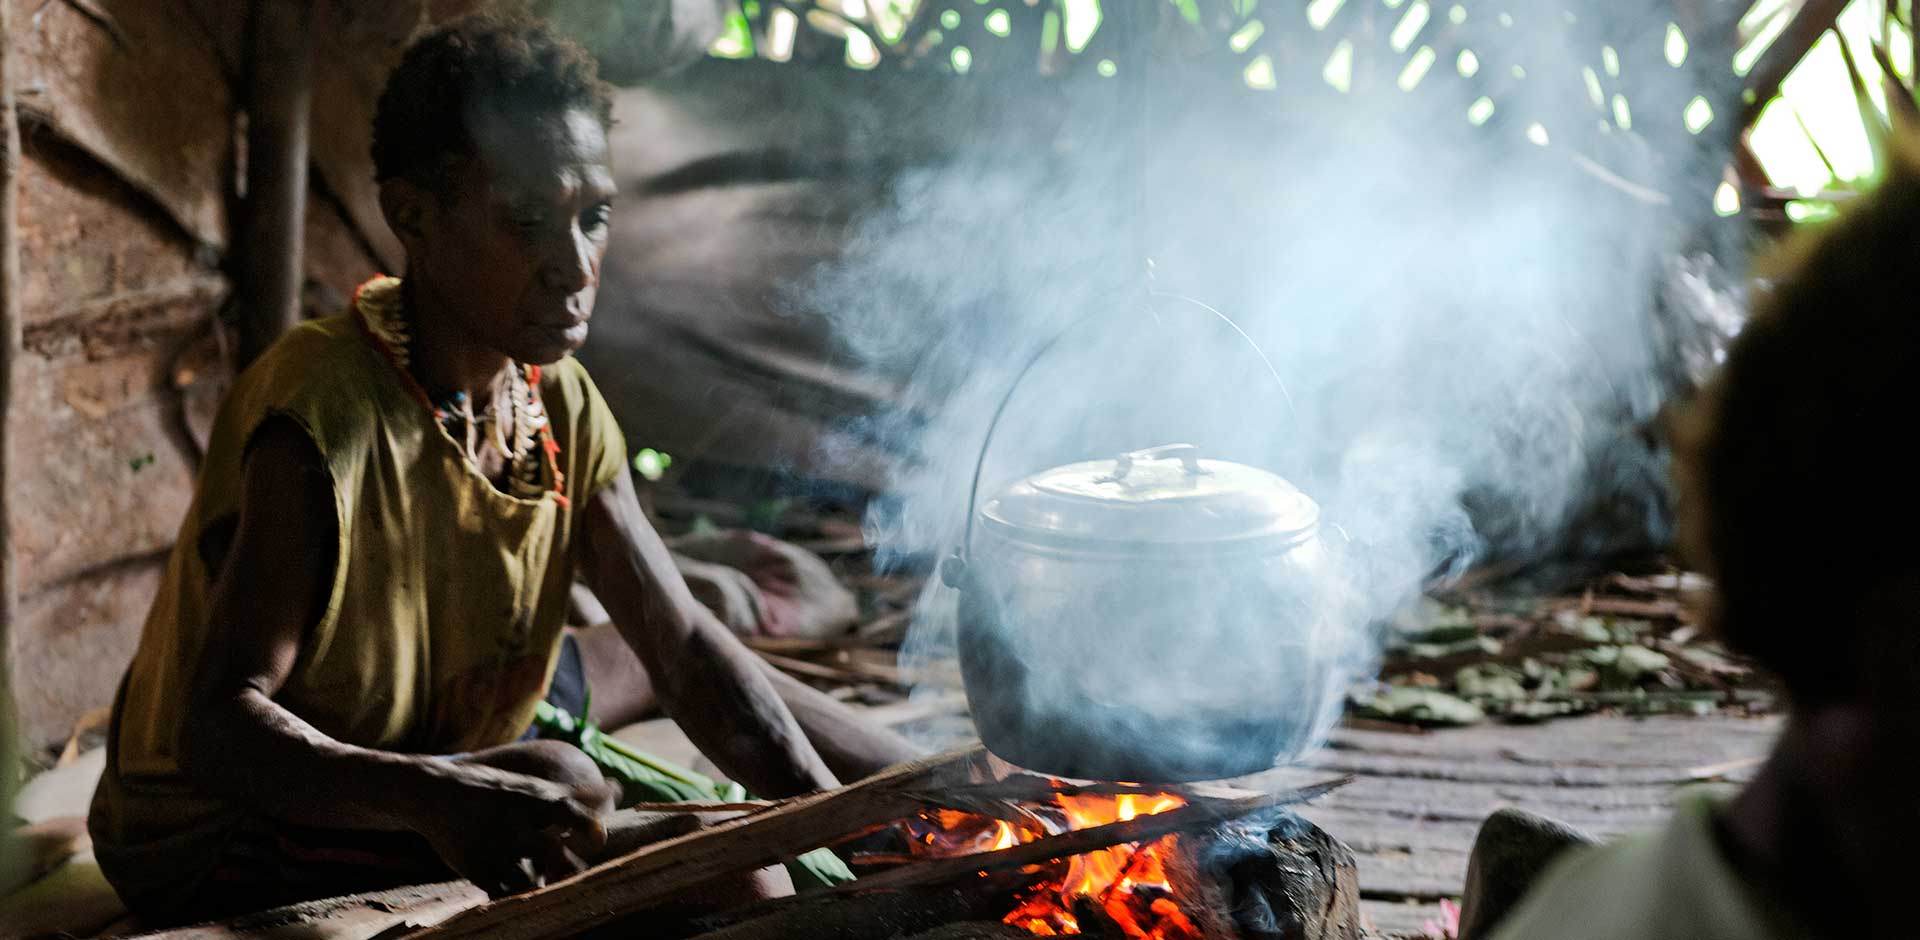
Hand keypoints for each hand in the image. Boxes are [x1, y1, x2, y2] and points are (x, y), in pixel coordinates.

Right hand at [416, 769, 609, 896]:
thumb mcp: (531, 789)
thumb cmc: (496, 793)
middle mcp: (513, 823)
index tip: (598, 838)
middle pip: (550, 851)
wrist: (435, 794)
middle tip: (579, 876)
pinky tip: (527, 899)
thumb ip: (574, 796)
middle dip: (568, 868)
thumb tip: (616, 789)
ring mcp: (492, 848)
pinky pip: (502, 894)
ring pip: (527, 881)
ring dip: (543, 888)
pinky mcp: (476, 869)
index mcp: (531, 799)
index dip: (585, 825)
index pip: (566, 810)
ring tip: (554, 891)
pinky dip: (517, 898)